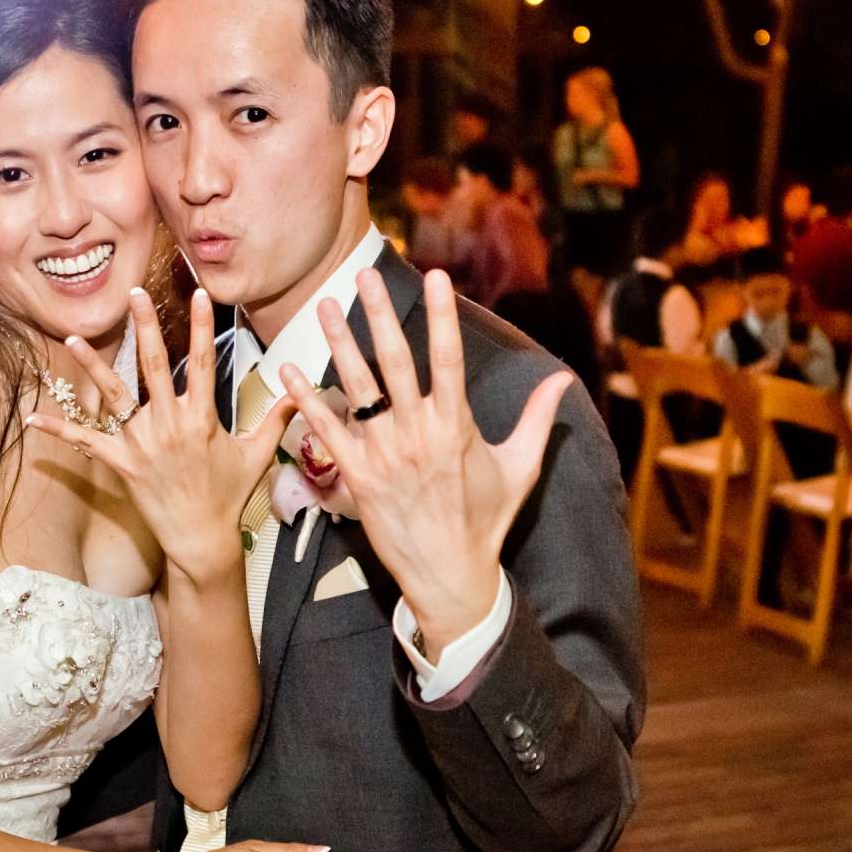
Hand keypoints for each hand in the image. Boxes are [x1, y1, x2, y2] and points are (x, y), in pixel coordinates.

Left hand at [25, 288, 292, 583]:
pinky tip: (33, 418)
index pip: (203, 362)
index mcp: (202, 418)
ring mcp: (142, 443)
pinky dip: (60, 429)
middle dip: (145, 326)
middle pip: (154, 365)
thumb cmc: (229, 495)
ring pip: (114, 396)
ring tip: (72, 337)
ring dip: (91, 366)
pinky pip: (87, 442)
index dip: (202, 327)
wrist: (201, 537)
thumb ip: (276, 419)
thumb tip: (302, 392)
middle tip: (133, 295)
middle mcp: (170, 424)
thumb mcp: (257, 454)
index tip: (200, 295)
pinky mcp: (121, 463)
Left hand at [278, 269, 571, 655]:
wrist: (450, 576)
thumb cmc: (487, 520)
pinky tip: (288, 372)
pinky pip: (327, 434)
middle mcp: (417, 434)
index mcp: (457, 426)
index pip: (448, 360)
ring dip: (339, 345)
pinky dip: (307, 402)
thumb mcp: (520, 468)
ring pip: (357, 390)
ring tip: (325, 305)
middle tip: (362, 276)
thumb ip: (538, 419)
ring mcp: (384, 456)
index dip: (441, 317)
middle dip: (379, 316)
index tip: (436, 277)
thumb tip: (562, 379)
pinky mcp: (357, 478)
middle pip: (395, 364)